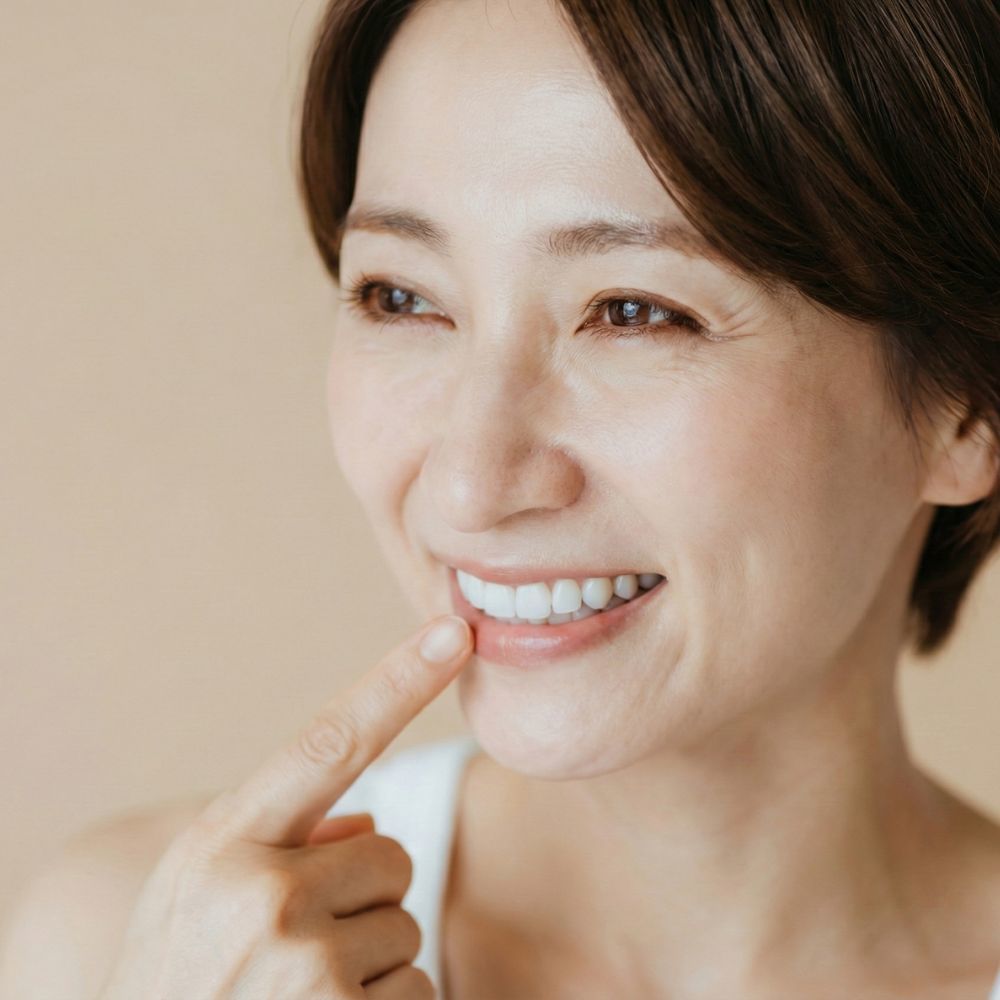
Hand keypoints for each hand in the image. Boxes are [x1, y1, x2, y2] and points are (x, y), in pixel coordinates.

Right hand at [98, 614, 473, 999]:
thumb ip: (279, 839)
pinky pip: (419, 990)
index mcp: (226, 843)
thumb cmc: (178, 979)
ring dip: (368, 959)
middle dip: (360, 896)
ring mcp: (307, 970)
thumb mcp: (199, 891)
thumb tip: (373, 822)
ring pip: (405, 925)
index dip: (397, 682)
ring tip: (294, 997)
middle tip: (291, 950)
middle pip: (390, 853)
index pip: (329, 742)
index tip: (452, 633)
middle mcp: (266, 896)